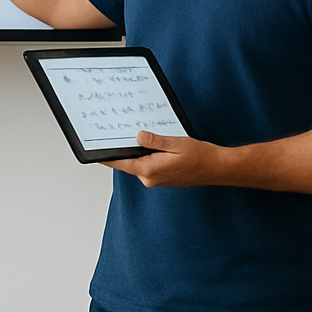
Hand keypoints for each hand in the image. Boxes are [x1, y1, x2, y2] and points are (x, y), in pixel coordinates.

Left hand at [104, 131, 223, 187]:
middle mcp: (150, 178)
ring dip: (137, 151)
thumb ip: (154, 140)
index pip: (120, 162)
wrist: (218, 168)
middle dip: (123, 148)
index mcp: (150, 170)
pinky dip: (147, 155)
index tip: (94, 150)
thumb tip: (138, 136)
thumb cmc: (200, 157)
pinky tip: (152, 144)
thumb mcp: (176, 143)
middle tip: (116, 132)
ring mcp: (155, 179)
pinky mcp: (162, 177)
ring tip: (138, 135)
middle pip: (128, 161)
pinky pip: (148, 165)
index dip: (106, 156)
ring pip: (138, 162)